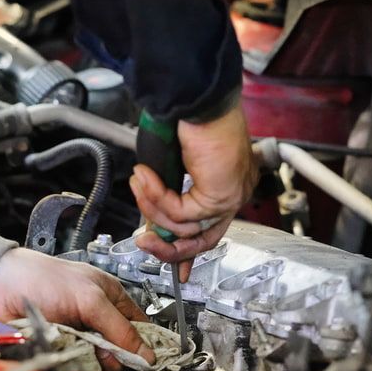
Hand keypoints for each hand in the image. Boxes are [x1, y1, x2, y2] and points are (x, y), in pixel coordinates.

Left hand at [0, 248, 153, 370]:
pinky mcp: (57, 351)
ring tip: (96, 365)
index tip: (155, 367)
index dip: (147, 345)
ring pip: (97, 361)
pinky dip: (76, 370)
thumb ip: (119, 327)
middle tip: (122, 368)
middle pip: (118, 348)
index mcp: (109, 298)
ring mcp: (75, 336)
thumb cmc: (42, 279)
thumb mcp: (90, 299)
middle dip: (121, 360)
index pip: (137, 326)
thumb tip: (145, 354)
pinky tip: (76, 368)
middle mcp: (93, 318)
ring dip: (98, 366)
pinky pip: (74, 368)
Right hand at [130, 100, 257, 280]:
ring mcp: (229, 196)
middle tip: (142, 241)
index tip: (179, 272)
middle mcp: (232, 194)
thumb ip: (166, 196)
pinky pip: (180, 212)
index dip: (190, 253)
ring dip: (152, 207)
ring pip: (183, 227)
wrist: (198, 98)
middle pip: (202, 241)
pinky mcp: (220, 194)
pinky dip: (157, 197)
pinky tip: (147, 178)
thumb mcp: (170, 167)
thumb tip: (152, 224)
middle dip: (167, 248)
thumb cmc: (188, 119)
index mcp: (226, 185)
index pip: (210, 231)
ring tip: (139, 183)